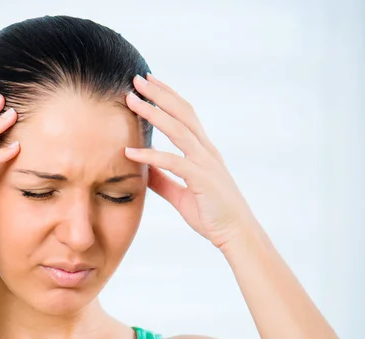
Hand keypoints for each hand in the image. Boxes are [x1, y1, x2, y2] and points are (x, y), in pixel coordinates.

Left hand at [124, 73, 257, 250]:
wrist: (235, 234)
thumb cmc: (212, 215)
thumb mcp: (181, 195)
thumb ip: (164, 180)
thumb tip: (145, 170)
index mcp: (203, 152)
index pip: (185, 115)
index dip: (167, 97)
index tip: (148, 83)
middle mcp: (206, 151)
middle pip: (182, 113)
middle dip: (159, 94)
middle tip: (136, 78)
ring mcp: (206, 163)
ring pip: (178, 130)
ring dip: (153, 113)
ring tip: (131, 100)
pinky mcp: (202, 179)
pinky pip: (173, 162)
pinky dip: (150, 155)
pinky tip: (129, 151)